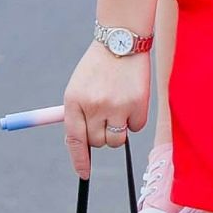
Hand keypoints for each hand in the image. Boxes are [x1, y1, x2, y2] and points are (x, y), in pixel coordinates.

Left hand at [61, 40, 149, 179]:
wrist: (122, 39)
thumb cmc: (99, 66)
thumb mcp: (79, 86)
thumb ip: (80, 114)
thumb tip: (84, 145)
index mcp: (74, 100)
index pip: (75, 139)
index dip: (79, 159)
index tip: (84, 173)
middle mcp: (93, 105)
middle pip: (98, 142)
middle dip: (102, 136)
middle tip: (106, 118)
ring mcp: (116, 105)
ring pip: (117, 138)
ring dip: (119, 129)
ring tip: (119, 106)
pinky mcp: (137, 104)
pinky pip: (137, 127)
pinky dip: (136, 118)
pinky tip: (132, 98)